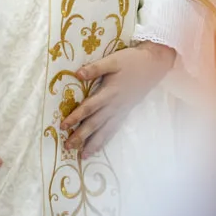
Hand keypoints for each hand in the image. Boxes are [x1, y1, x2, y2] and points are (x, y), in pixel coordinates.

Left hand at [61, 42, 175, 157]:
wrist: (153, 66)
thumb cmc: (131, 61)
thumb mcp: (113, 60)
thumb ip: (95, 68)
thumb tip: (77, 73)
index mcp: (109, 92)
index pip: (89, 108)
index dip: (75, 117)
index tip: (63, 126)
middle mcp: (114, 105)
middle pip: (95, 123)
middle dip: (81, 136)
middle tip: (68, 146)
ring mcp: (120, 111)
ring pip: (105, 131)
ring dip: (93, 143)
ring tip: (83, 156)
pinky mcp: (125, 113)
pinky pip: (114, 129)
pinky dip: (105, 140)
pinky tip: (99, 147)